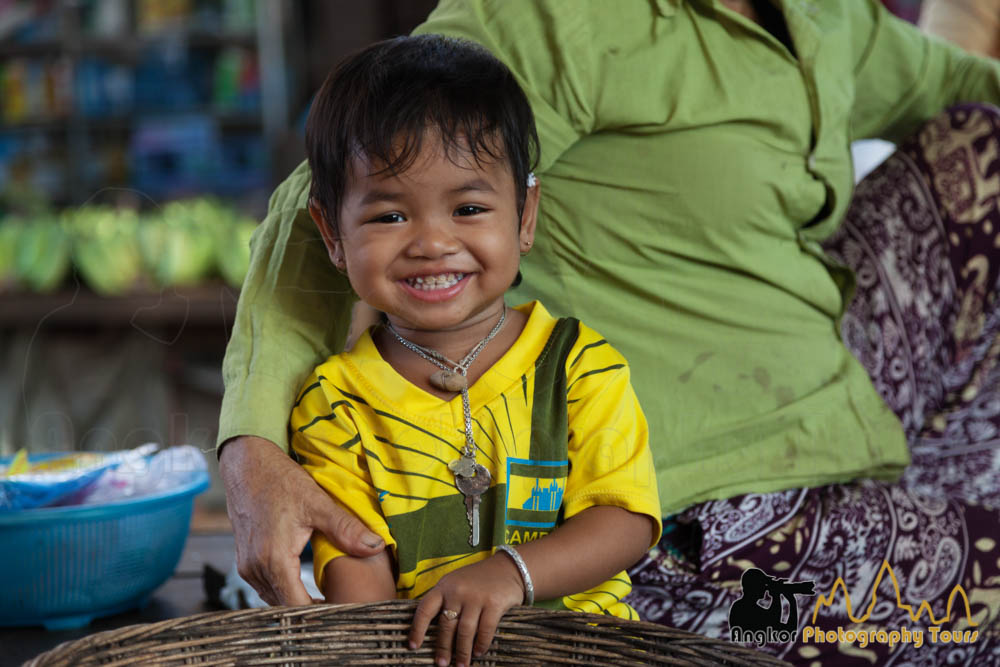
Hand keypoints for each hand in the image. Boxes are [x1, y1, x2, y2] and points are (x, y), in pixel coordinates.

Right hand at [219, 436, 384, 605]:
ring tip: (328, 603)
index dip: (321, 615)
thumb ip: (346, 529)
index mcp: (273, 559)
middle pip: (285, 607)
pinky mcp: (245, 561)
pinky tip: (304, 589)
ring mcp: (247, 566)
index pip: (297, 606)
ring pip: (274, 599)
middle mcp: (255, 568)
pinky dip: (285, 591)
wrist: (246, 464)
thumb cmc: (279, 480)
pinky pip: (266, 587)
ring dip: (297, 603)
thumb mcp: (318, 503)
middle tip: (342, 611)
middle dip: (312, 614)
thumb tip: (375, 546)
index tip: (344, 614)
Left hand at [409, 553, 524, 666]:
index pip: (425, 609)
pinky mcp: (494, 603)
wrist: (507, 567)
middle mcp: (458, 590)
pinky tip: (478, 652)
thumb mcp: (456, 583)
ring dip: (462, 651)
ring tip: (462, 664)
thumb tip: (435, 632)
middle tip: (442, 664)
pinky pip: (485, 630)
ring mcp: (476, 597)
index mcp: (444, 586)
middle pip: (446, 625)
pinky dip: (481, 644)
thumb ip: (445, 601)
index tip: (413, 646)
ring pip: (464, 631)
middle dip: (443, 648)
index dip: (417, 629)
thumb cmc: (478, 579)